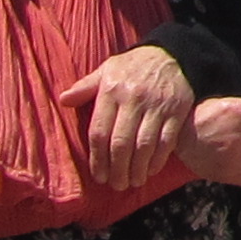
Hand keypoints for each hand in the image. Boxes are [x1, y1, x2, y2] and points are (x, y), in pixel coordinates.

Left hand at [57, 45, 192, 184]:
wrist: (172, 54)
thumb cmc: (133, 66)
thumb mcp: (107, 69)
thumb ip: (85, 87)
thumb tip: (63, 100)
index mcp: (112, 91)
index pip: (100, 132)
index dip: (98, 159)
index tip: (98, 176)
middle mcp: (133, 99)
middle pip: (121, 144)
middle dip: (117, 170)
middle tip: (116, 184)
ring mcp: (156, 106)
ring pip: (144, 146)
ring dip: (137, 169)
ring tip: (132, 182)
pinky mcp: (177, 111)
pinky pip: (166, 142)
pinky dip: (158, 160)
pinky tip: (150, 170)